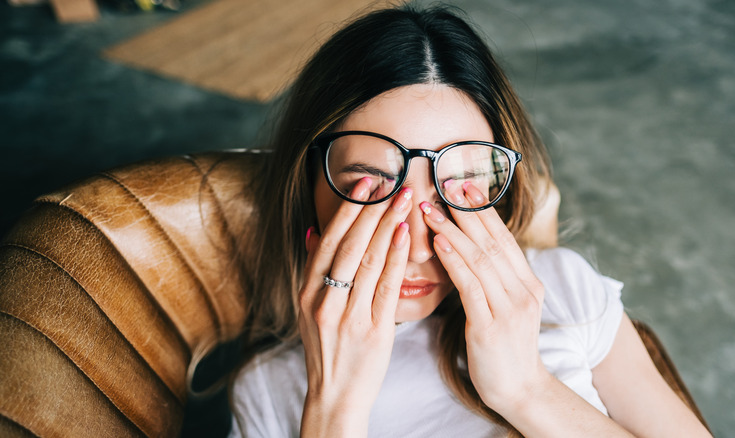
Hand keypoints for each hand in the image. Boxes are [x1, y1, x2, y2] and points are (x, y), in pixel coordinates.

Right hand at [298, 178, 411, 435]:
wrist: (336, 395)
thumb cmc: (327, 348)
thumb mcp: (308, 309)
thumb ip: (312, 270)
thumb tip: (312, 231)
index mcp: (307, 293)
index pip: (327, 241)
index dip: (346, 210)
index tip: (364, 183)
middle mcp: (324, 301)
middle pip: (348, 245)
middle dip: (370, 209)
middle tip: (390, 182)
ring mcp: (348, 316)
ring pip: (368, 261)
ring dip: (387, 225)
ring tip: (404, 198)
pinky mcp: (373, 330)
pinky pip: (385, 287)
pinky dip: (395, 257)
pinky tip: (404, 234)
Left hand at [420, 182, 549, 414]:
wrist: (519, 390)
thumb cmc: (504, 348)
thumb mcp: (506, 307)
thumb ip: (495, 279)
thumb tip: (471, 248)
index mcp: (529, 284)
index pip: (504, 238)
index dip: (484, 211)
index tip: (464, 186)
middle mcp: (524, 291)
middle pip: (493, 241)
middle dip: (467, 211)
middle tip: (445, 184)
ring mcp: (510, 308)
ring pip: (480, 259)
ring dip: (453, 230)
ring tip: (431, 209)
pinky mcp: (491, 326)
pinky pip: (470, 285)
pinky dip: (454, 260)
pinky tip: (438, 242)